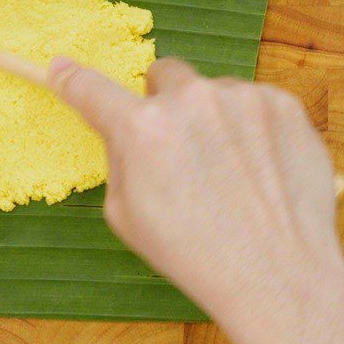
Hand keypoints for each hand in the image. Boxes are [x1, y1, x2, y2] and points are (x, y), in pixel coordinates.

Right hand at [49, 56, 343, 343]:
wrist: (277, 275)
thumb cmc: (191, 252)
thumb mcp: (124, 213)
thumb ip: (119, 157)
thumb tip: (121, 128)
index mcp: (142, 128)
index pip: (91, 89)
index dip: (70, 79)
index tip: (60, 68)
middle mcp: (190, 100)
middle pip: (163, 74)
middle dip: (164, 102)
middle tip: (178, 145)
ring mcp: (242, 98)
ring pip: (212, 92)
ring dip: (211, 116)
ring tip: (228, 169)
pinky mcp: (283, 105)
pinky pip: (252, 102)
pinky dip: (250, 126)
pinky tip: (257, 166)